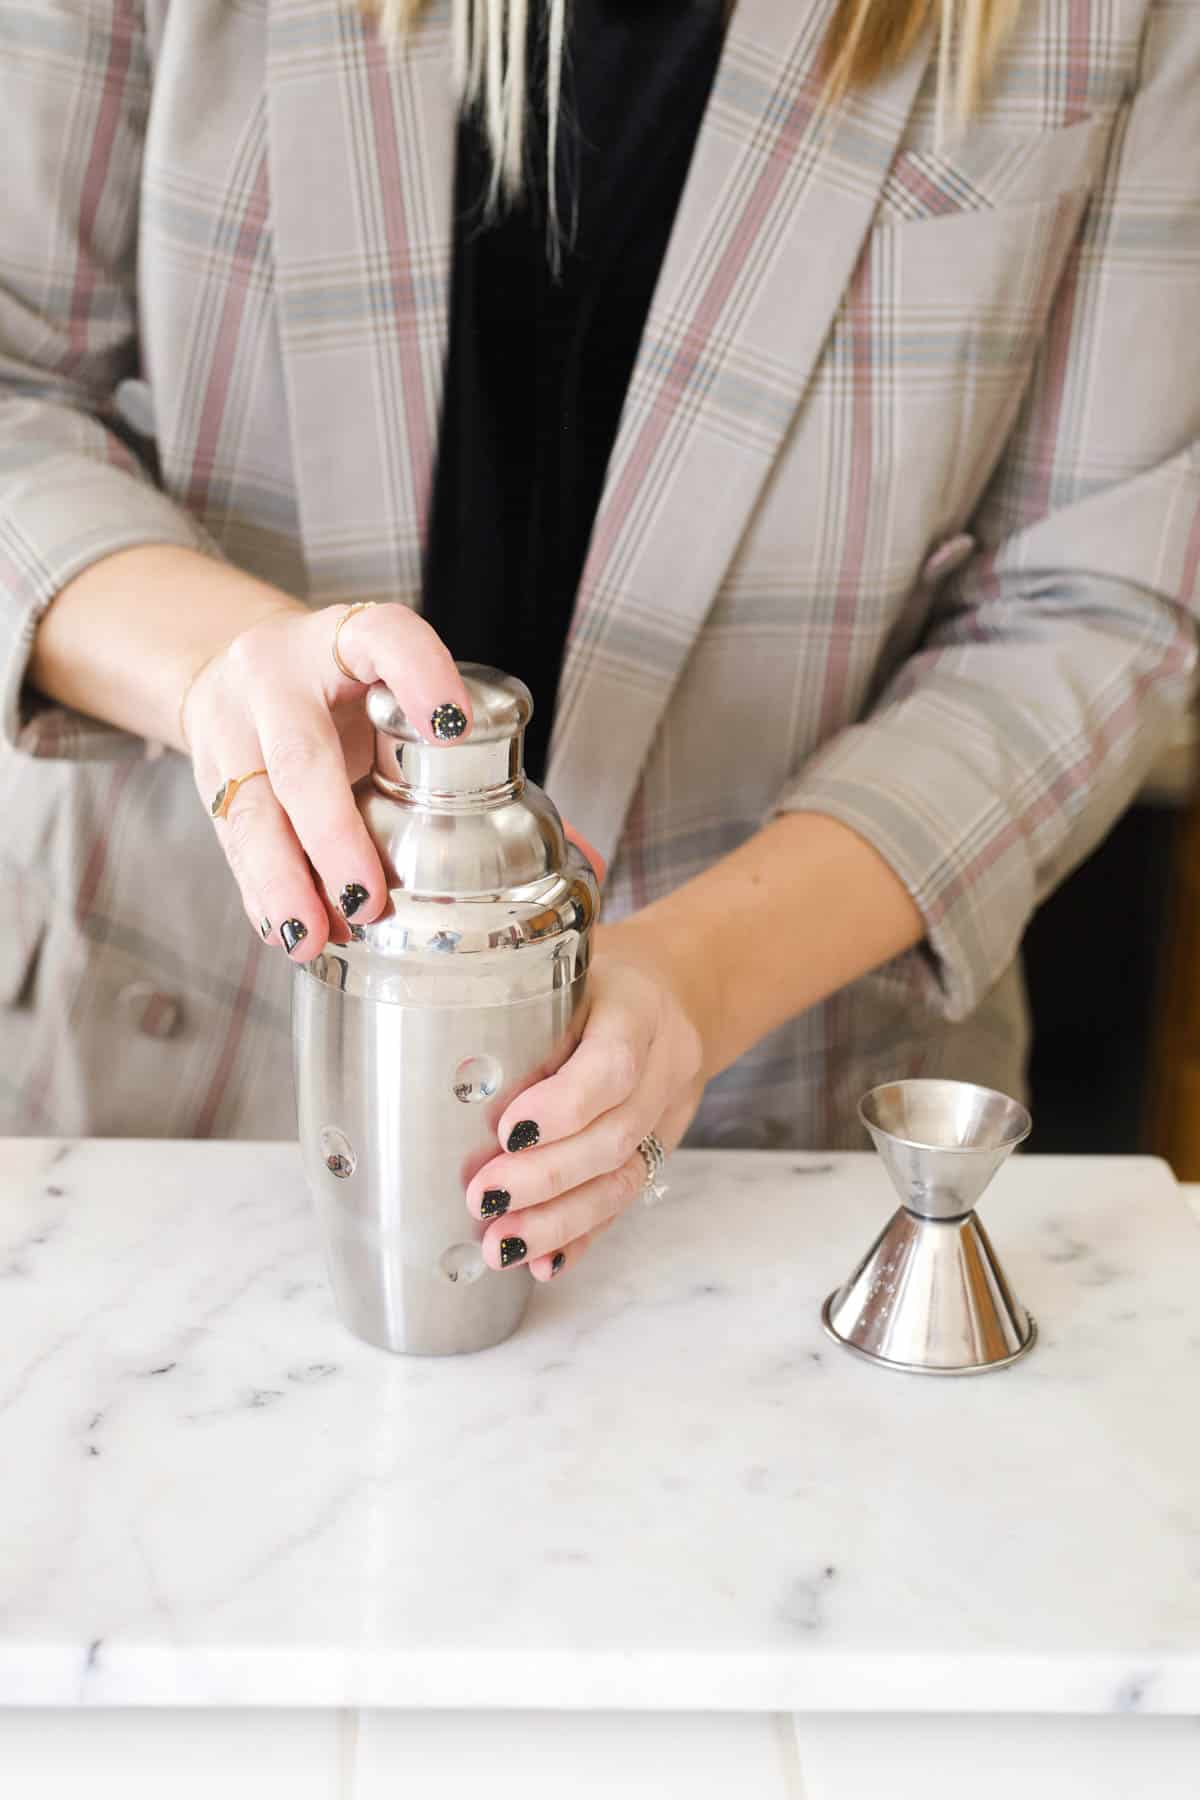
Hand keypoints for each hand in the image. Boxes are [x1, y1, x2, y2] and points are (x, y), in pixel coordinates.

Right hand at [182, 602, 470, 958]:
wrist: (238, 669)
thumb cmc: (345, 691)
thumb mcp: (390, 685)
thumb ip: (450, 744)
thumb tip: (564, 852)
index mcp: (346, 638)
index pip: (386, 637)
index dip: (419, 675)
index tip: (453, 727)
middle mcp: (281, 674)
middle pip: (301, 753)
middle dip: (333, 833)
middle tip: (368, 896)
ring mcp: (234, 723)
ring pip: (251, 808)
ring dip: (284, 880)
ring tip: (315, 936)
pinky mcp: (210, 774)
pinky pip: (232, 842)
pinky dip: (261, 894)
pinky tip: (287, 932)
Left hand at [464, 923, 711, 1280]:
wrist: (678, 986)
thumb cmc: (593, 974)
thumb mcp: (559, 966)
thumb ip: (510, 1005)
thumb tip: (419, 1068)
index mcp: (638, 1005)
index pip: (612, 1065)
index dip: (563, 1107)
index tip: (505, 1132)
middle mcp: (665, 1060)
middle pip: (615, 1134)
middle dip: (546, 1178)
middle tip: (482, 1200)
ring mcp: (669, 1110)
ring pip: (624, 1178)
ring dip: (559, 1221)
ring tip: (501, 1244)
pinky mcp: (660, 1147)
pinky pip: (626, 1200)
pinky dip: (582, 1236)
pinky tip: (544, 1263)